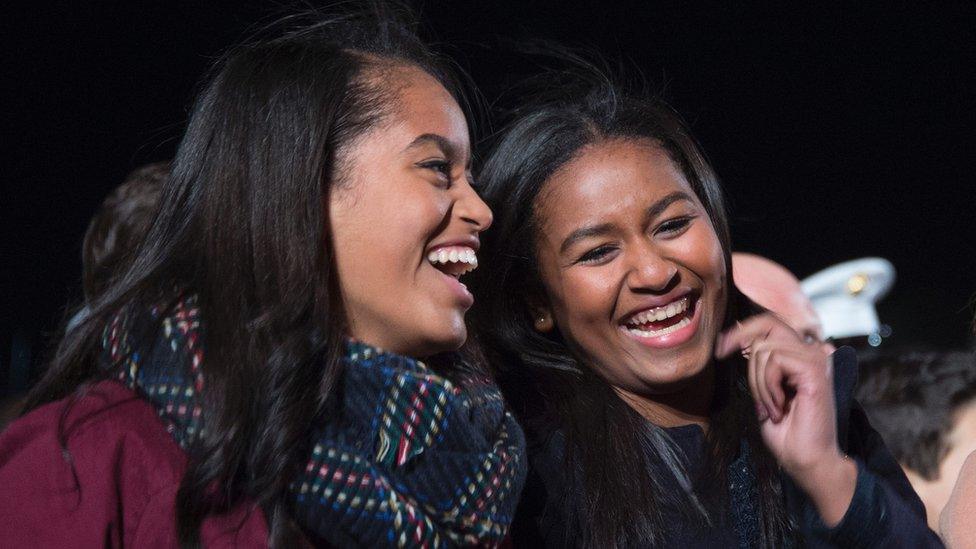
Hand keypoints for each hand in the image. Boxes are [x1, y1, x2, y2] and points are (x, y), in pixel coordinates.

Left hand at [716, 314, 855, 525]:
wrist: (806, 461)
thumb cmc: (787, 434)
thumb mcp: (764, 393)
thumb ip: (760, 367)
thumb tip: (743, 344)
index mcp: (801, 357)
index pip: (771, 324)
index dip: (742, 330)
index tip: (720, 347)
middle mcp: (811, 353)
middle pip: (768, 324)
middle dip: (741, 343)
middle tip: (734, 369)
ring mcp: (816, 360)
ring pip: (765, 349)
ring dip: (758, 383)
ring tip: (771, 407)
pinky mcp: (815, 371)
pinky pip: (775, 361)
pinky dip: (767, 386)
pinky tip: (779, 407)